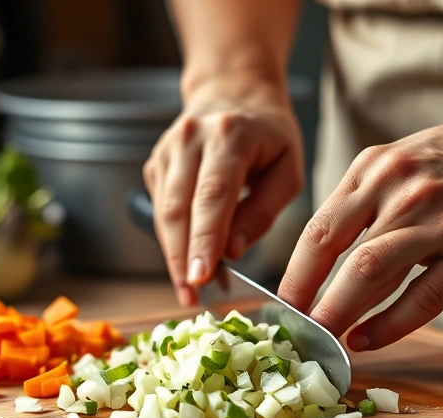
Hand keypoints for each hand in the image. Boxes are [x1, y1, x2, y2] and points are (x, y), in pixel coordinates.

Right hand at [143, 82, 304, 305]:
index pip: (213, 194)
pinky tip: (188, 264)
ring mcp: (166, 151)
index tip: (201, 277)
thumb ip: (263, 211)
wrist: (232, 94)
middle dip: (182, 258)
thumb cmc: (268, 136)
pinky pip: (160, 212)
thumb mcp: (288, 169)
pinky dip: (172, 242)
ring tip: (190, 292)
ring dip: (174, 257)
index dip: (205, 239)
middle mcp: (190, 138)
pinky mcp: (154, 165)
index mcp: (230, 134)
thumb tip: (233, 250)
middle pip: (178, 208)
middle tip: (191, 298)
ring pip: (163, 214)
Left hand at [278, 89, 442, 351]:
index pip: (319, 228)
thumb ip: (364, 200)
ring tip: (323, 339)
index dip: (293, 273)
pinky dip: (389, 324)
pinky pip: (424, 296)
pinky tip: (367, 340)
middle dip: (307, 298)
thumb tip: (322, 257)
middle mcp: (401, 191)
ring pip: (372, 272)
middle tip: (293, 332)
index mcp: (375, 169)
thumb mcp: (402, 160)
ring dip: (341, 312)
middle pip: (337, 252)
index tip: (278, 305)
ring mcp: (440, 220)